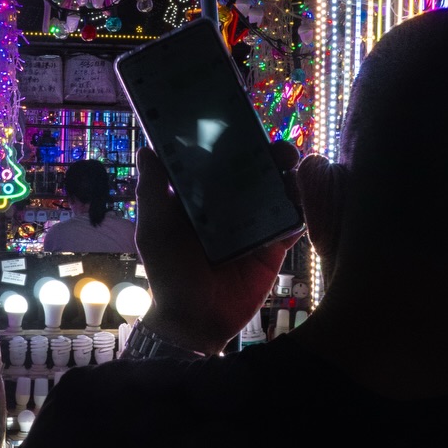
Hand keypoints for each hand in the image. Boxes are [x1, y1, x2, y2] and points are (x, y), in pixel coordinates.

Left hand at [134, 143, 301, 354]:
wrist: (194, 321)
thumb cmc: (168, 274)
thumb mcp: (154, 231)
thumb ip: (152, 192)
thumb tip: (147, 150)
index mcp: (201, 198)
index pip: (220, 162)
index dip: (235, 143)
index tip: (246, 126)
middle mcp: (229, 207)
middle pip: (255, 173)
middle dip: (271, 157)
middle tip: (281, 150)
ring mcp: (253, 226)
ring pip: (278, 194)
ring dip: (290, 179)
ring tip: (294, 172)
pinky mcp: (272, 248)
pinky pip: (291, 225)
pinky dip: (300, 213)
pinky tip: (300, 206)